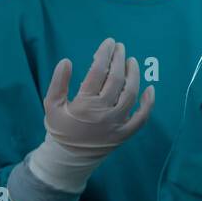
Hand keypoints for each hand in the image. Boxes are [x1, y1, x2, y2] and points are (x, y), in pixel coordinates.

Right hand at [44, 37, 153, 153]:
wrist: (68, 157)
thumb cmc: (60, 128)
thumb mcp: (51, 105)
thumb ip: (58, 83)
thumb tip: (67, 61)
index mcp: (84, 104)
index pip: (98, 72)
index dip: (104, 54)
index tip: (108, 43)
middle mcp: (104, 113)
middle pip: (116, 80)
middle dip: (119, 60)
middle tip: (120, 47)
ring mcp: (117, 124)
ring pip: (130, 95)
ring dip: (134, 75)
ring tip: (132, 62)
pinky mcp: (125, 134)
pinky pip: (142, 118)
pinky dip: (148, 104)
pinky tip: (150, 89)